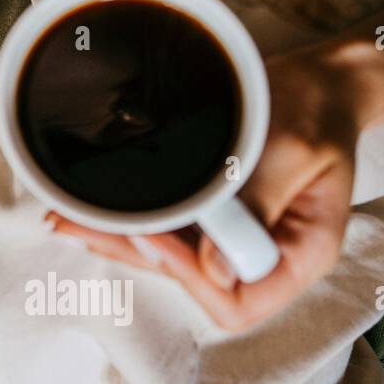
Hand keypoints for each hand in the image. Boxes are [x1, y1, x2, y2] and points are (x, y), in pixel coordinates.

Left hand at [50, 44, 360, 331]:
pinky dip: (132, 220)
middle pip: (190, 282)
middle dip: (132, 254)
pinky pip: (169, 230)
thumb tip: (215, 270)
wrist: (318, 82)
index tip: (151, 234)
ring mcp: (233, 240)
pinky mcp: (212, 218)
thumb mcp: (293, 149)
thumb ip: (258, 204)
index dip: (187, 274)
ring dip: (119, 239)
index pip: (237, 300)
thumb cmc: (314, 110)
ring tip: (66, 219)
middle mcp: (264, 258)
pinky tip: (92, 210)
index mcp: (301, 256)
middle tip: (73, 227)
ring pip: (170, 258)